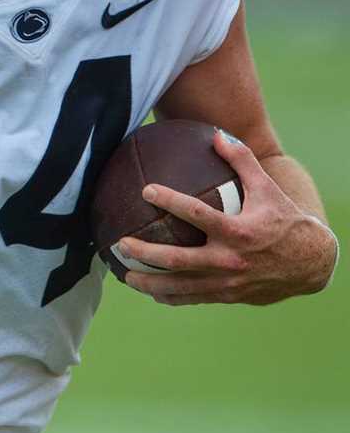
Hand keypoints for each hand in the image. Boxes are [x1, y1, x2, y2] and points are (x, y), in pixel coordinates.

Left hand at [121, 130, 337, 305]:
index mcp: (239, 231)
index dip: (170, 201)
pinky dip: (168, 296)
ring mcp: (227, 282)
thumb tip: (216, 134)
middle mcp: (230, 259)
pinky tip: (148, 290)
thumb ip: (242, 161)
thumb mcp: (267, 188)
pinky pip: (191, 298)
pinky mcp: (227, 297)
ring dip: (149, 282)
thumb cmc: (284, 221)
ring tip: (124, 275)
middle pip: (178, 259)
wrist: (311, 264)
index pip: (197, 214)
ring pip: (180, 286)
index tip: (146, 189)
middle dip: (146, 253)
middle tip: (121, 243)